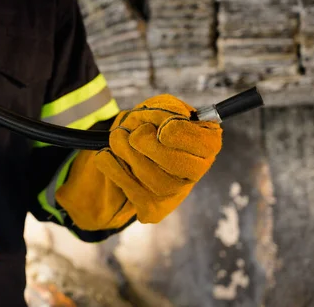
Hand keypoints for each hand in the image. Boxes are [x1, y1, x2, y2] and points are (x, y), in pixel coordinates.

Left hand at [56, 94, 222, 229]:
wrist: (123, 147)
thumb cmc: (147, 124)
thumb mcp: (157, 106)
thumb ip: (166, 109)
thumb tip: (170, 122)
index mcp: (206, 144)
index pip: (204, 143)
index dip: (178, 133)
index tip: (162, 130)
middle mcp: (196, 171)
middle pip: (175, 163)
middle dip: (146, 144)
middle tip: (135, 135)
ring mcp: (176, 193)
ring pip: (152, 177)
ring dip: (126, 152)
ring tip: (118, 139)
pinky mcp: (153, 208)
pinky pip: (130, 189)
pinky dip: (112, 166)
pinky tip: (106, 156)